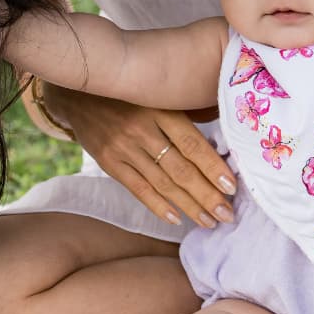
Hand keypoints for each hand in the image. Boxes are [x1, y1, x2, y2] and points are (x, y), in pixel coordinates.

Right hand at [48, 87, 236, 225]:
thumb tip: (225, 137)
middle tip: (228, 215)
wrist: (81, 92)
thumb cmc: (133, 93)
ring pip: (163, 184)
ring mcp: (124, 148)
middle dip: (207, 196)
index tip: (232, 188)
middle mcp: (143, 130)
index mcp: (162, 110)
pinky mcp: (108, 162)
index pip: (193, 145)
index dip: (214, 168)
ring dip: (189, 206)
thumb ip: (189, 113)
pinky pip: (138, 189)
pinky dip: (158, 206)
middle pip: (181, 170)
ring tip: (210, 221)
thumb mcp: (160, 93)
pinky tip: (176, 219)